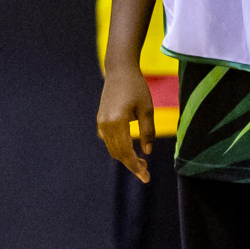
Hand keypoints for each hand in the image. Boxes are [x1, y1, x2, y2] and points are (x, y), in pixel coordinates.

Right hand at [97, 67, 154, 182]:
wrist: (120, 70)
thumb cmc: (136, 87)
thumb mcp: (147, 110)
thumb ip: (148, 132)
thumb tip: (147, 153)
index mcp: (117, 122)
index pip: (126, 152)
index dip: (136, 167)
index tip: (146, 178)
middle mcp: (105, 124)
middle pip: (117, 153)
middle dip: (132, 165)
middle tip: (147, 173)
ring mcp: (101, 121)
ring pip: (112, 148)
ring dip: (125, 157)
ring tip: (142, 162)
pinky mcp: (101, 119)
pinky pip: (108, 140)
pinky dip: (118, 148)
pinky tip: (130, 148)